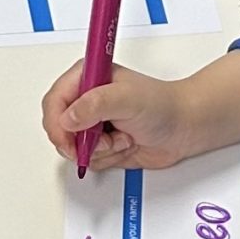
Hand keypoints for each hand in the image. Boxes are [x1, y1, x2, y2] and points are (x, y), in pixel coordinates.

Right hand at [40, 61, 212, 173]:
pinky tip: (126, 145)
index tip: (69, 139)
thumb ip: (95, 104)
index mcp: (87, 78)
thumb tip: (68, 118)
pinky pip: (90, 160)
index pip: (54, 101)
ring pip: (74, 148)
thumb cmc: (163, 106)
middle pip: (59, 128)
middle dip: (81, 142)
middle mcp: (87, 100)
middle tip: (104, 141)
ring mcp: (93, 124)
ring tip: (123, 138)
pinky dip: (108, 158)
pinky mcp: (102, 144)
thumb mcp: (128, 99)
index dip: (57, 123)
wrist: (185, 128)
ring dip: (100, 150)